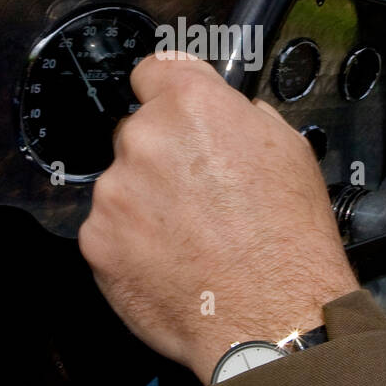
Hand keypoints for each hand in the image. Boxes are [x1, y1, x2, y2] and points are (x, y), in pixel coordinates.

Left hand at [78, 54, 358, 384]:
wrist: (271, 315)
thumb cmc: (289, 238)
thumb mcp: (289, 150)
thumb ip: (242, 118)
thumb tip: (225, 114)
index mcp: (193, 105)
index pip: (153, 70)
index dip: (165, 91)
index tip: (171, 110)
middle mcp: (145, 137)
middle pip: (137, 132)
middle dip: (160, 157)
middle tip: (197, 196)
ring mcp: (115, 190)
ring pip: (121, 185)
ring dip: (144, 204)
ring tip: (189, 240)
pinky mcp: (96, 240)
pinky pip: (107, 231)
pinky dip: (130, 245)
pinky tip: (170, 264)